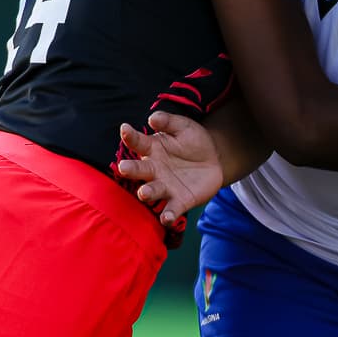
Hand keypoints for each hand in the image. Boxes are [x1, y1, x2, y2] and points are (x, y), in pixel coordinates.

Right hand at [116, 111, 224, 225]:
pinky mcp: (180, 201)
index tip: (124, 129)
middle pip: (139, 169)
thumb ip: (168, 122)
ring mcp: (165, 187)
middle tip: (123, 167)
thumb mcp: (184, 127)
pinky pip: (171, 209)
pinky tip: (166, 218)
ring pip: (152, 191)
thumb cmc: (193, 141)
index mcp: (152, 149)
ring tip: (143, 192)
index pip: (137, 141)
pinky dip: (168, 215)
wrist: (214, 160)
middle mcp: (154, 170)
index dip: (130, 135)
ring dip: (147, 192)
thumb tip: (152, 118)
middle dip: (130, 169)